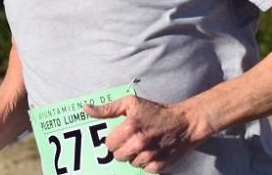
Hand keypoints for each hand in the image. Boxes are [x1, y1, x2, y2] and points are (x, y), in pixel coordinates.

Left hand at [84, 96, 205, 172]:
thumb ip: (107, 108)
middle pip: (118, 156)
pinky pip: (144, 169)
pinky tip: (152, 152)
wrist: (185, 123)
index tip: (122, 134)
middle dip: (123, 149)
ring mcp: (150, 155)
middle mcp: (139, 143)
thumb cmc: (156, 112)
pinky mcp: (159, 166)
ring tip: (144, 144)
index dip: (114, 139)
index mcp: (130, 127)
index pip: (109, 144)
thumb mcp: (131, 103)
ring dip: (135, 156)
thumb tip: (86, 109)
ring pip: (131, 164)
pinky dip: (147, 163)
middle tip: (133, 139)